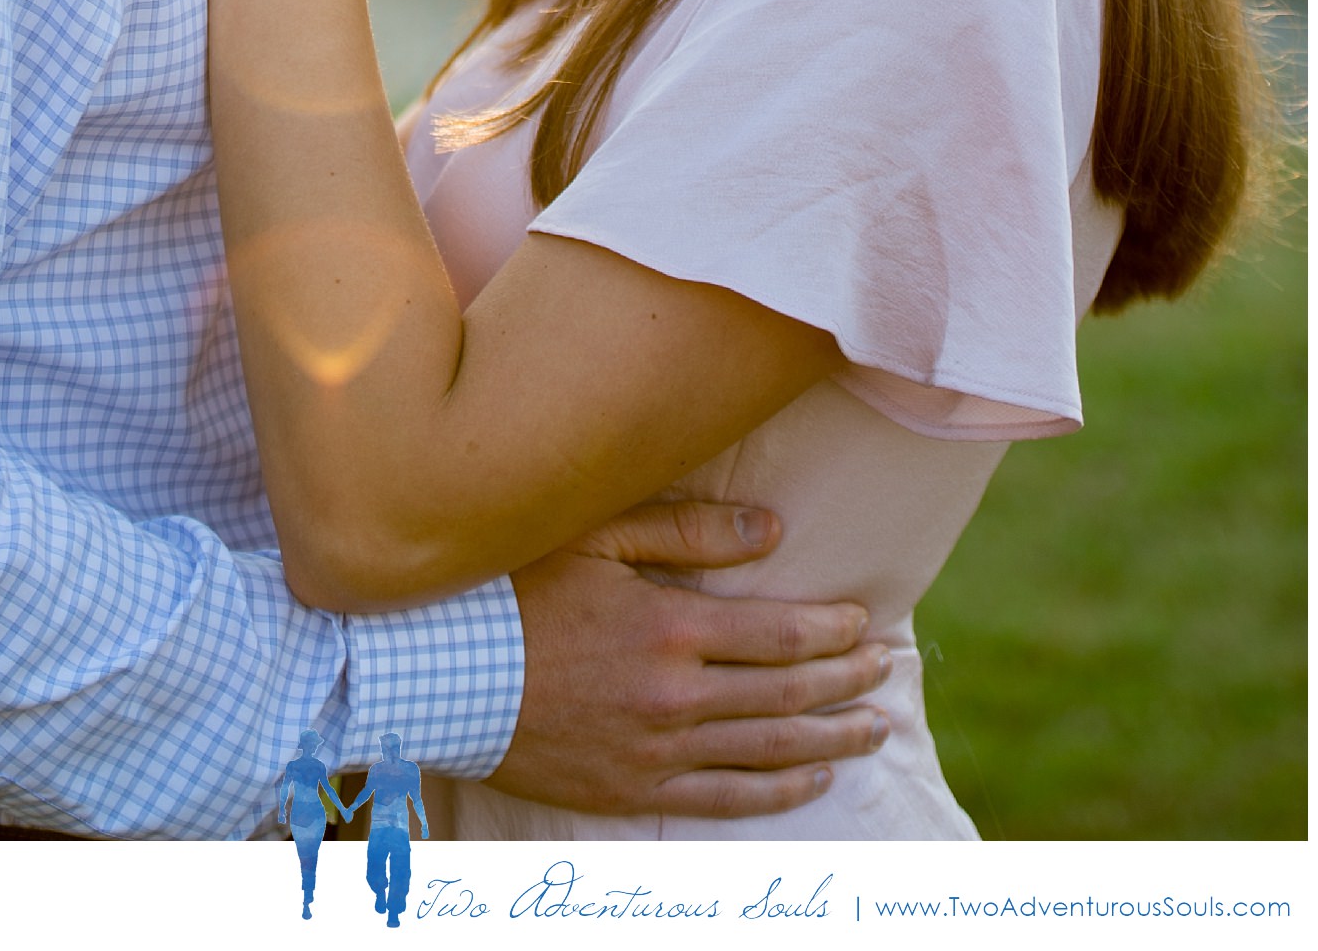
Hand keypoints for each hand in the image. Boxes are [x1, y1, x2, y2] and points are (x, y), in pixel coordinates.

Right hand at [494, 501, 891, 820]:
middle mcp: (674, 696)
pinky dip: (776, 790)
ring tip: (873, 728)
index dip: (830, 631)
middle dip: (845, 681)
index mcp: (669, 627)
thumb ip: (689, 532)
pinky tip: (810, 779)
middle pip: (785, 693)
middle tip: (885, 672)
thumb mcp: (597, 536)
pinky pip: (723, 798)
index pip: (778, 635)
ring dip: (829, 739)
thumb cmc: (516, 588)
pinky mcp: (633, 788)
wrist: (444, 671)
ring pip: (767, 750)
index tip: (864, 622)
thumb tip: (773, 531)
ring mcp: (656, 751)